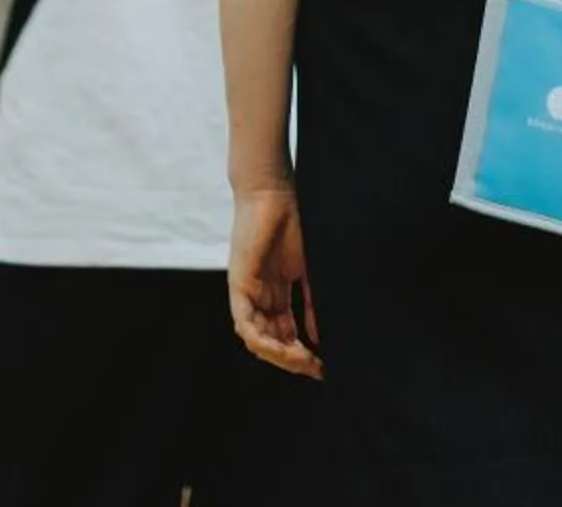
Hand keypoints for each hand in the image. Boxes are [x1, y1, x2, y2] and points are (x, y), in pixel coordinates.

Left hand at [229, 185, 323, 379]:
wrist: (273, 193)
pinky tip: (283, 347)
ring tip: (303, 360)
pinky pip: (245, 323)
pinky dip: (262, 340)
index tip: (322, 366)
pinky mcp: (238, 286)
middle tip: (316, 368)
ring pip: (258, 339)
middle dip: (294, 360)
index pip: (285, 334)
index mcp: (275, 294)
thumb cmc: (291, 223)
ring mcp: (247, 294)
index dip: (302, 353)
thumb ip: (311, 302)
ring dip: (280, 354)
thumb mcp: (307, 270)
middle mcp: (258, 299)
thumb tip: (319, 337)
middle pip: (273, 341)